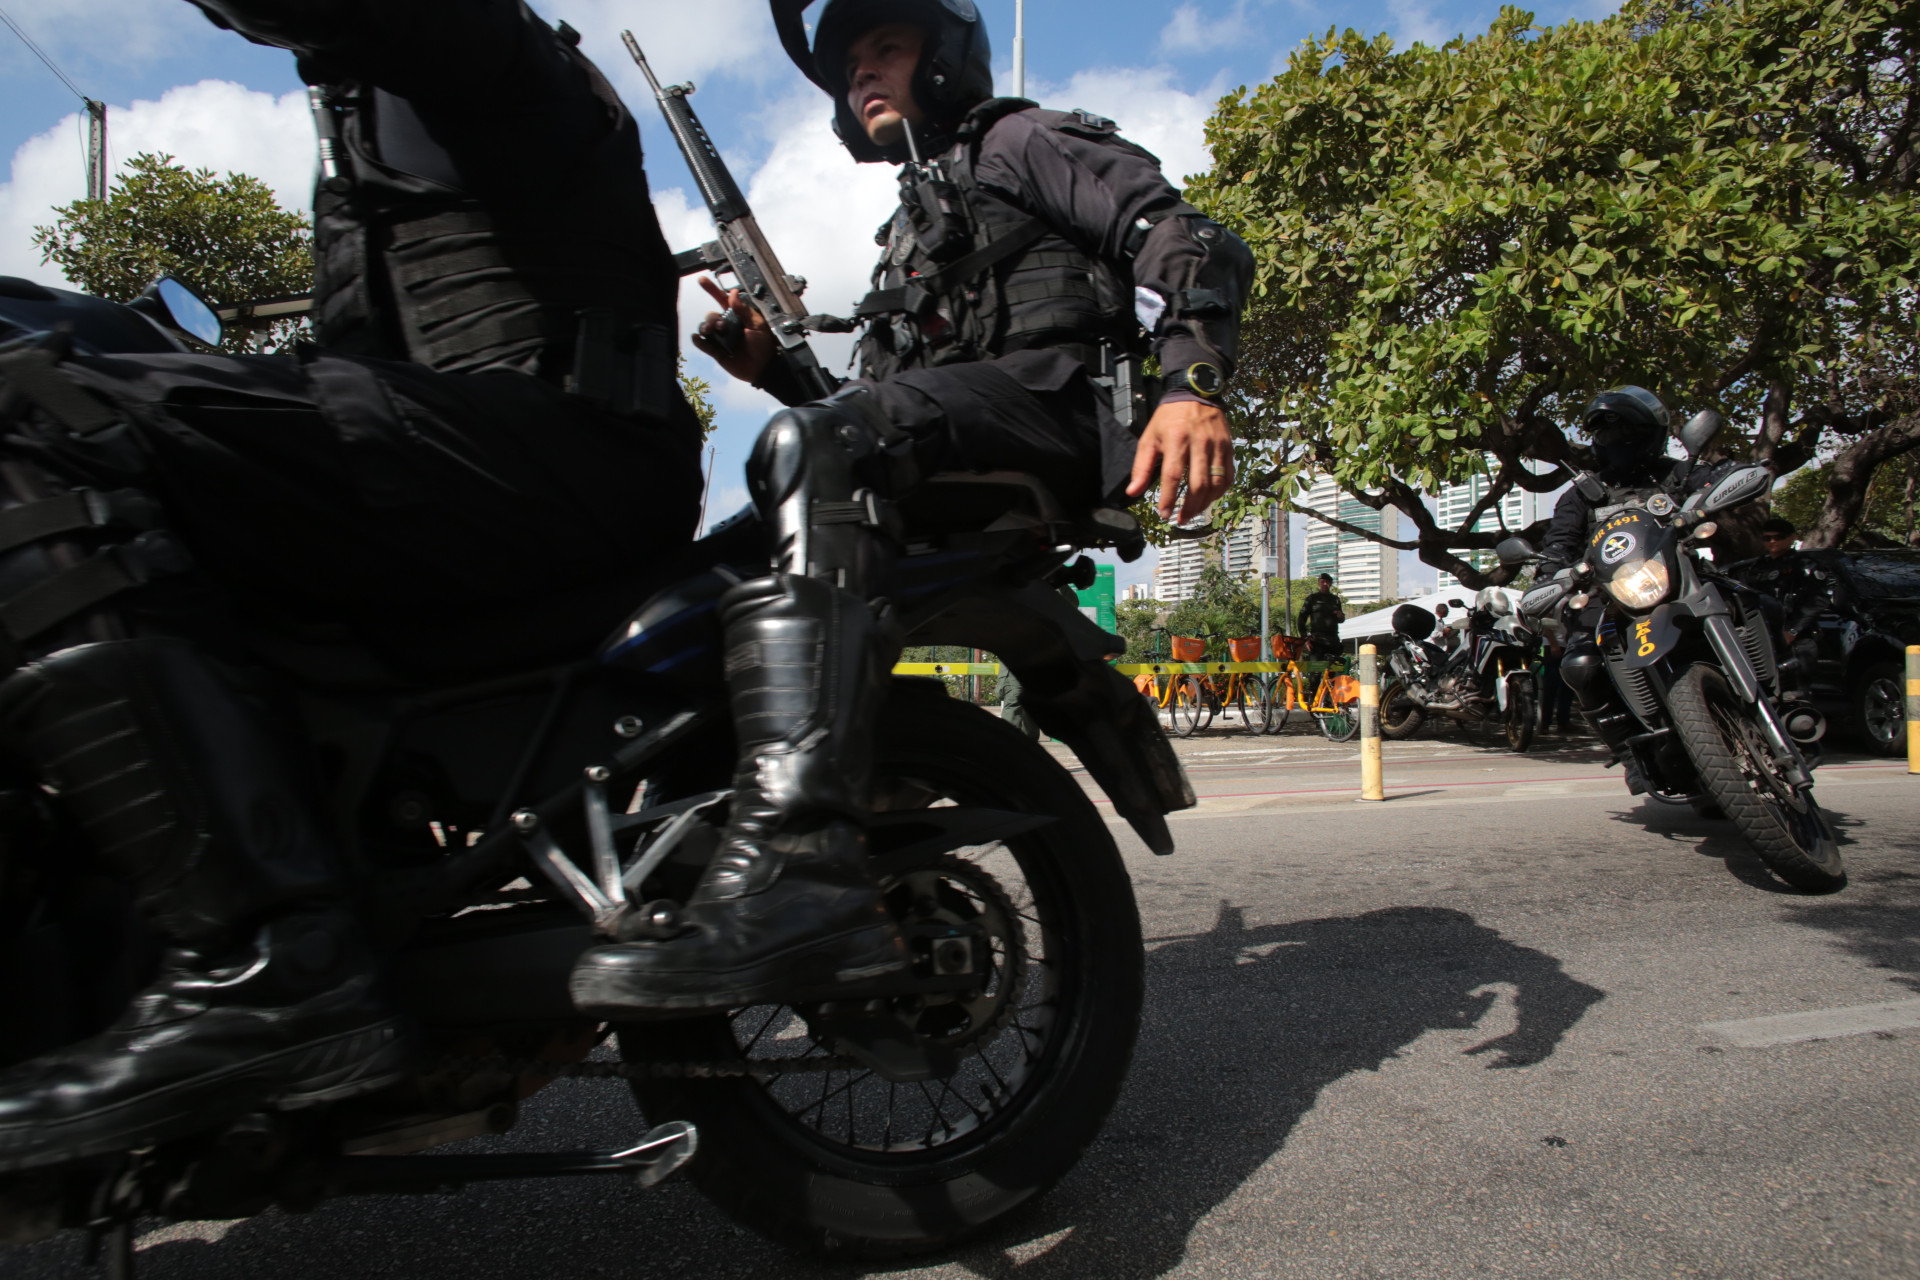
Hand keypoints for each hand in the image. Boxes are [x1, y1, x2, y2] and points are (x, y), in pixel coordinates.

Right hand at [690, 276, 776, 384]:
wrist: (763, 367)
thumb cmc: (764, 345)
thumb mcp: (757, 324)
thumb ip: (743, 309)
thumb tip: (733, 293)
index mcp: (737, 316)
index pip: (722, 300)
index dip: (712, 289)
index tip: (702, 280)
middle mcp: (727, 325)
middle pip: (711, 315)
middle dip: (714, 318)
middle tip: (723, 326)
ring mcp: (721, 338)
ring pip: (705, 328)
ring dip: (706, 327)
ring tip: (711, 331)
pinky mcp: (716, 351)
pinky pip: (703, 344)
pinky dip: (698, 340)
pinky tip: (697, 338)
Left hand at [1127, 399, 1233, 522]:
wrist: (1196, 394)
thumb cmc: (1169, 418)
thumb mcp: (1149, 438)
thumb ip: (1141, 467)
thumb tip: (1133, 492)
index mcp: (1177, 439)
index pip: (1173, 475)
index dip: (1169, 498)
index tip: (1164, 514)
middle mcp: (1200, 443)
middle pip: (1198, 484)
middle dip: (1189, 507)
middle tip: (1180, 519)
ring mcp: (1217, 446)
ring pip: (1216, 483)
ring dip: (1205, 503)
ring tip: (1192, 513)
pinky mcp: (1228, 448)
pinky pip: (1227, 477)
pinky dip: (1219, 492)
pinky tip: (1208, 499)